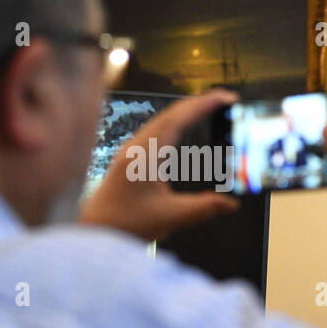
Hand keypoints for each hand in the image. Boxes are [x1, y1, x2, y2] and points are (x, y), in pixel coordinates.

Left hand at [79, 89, 239, 241]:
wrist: (95, 229)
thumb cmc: (124, 223)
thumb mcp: (170, 217)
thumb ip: (204, 208)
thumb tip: (231, 204)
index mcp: (146, 154)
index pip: (179, 119)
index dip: (205, 105)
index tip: (227, 97)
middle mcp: (138, 146)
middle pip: (172, 113)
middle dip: (200, 102)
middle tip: (227, 98)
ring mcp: (134, 150)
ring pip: (165, 119)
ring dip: (189, 111)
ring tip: (212, 107)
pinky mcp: (133, 157)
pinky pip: (159, 130)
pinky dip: (179, 122)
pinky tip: (187, 127)